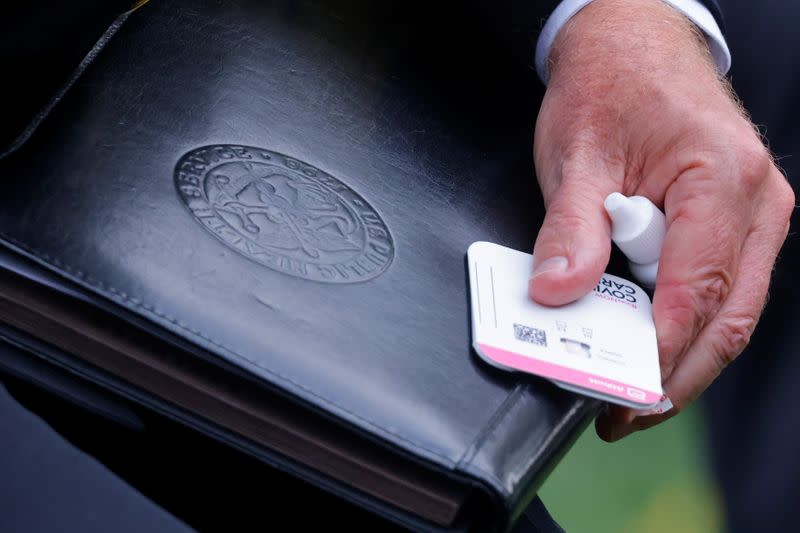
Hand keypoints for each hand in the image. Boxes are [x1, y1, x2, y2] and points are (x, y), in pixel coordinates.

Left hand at [529, 0, 794, 440]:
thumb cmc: (610, 85)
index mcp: (725, 180)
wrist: (631, 42)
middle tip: (629, 412)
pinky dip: (683, 322)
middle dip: (679, 374)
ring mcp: (753, 214)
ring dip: (683, 355)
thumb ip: (572, 227)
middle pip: (728, 316)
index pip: (697, 291)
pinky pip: (717, 286)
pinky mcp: (734, 221)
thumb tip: (560, 293)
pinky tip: (648, 343)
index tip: (625, 393)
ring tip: (633, 391)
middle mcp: (757, 202)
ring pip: (729, 309)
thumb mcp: (578, 154)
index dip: (662, 351)